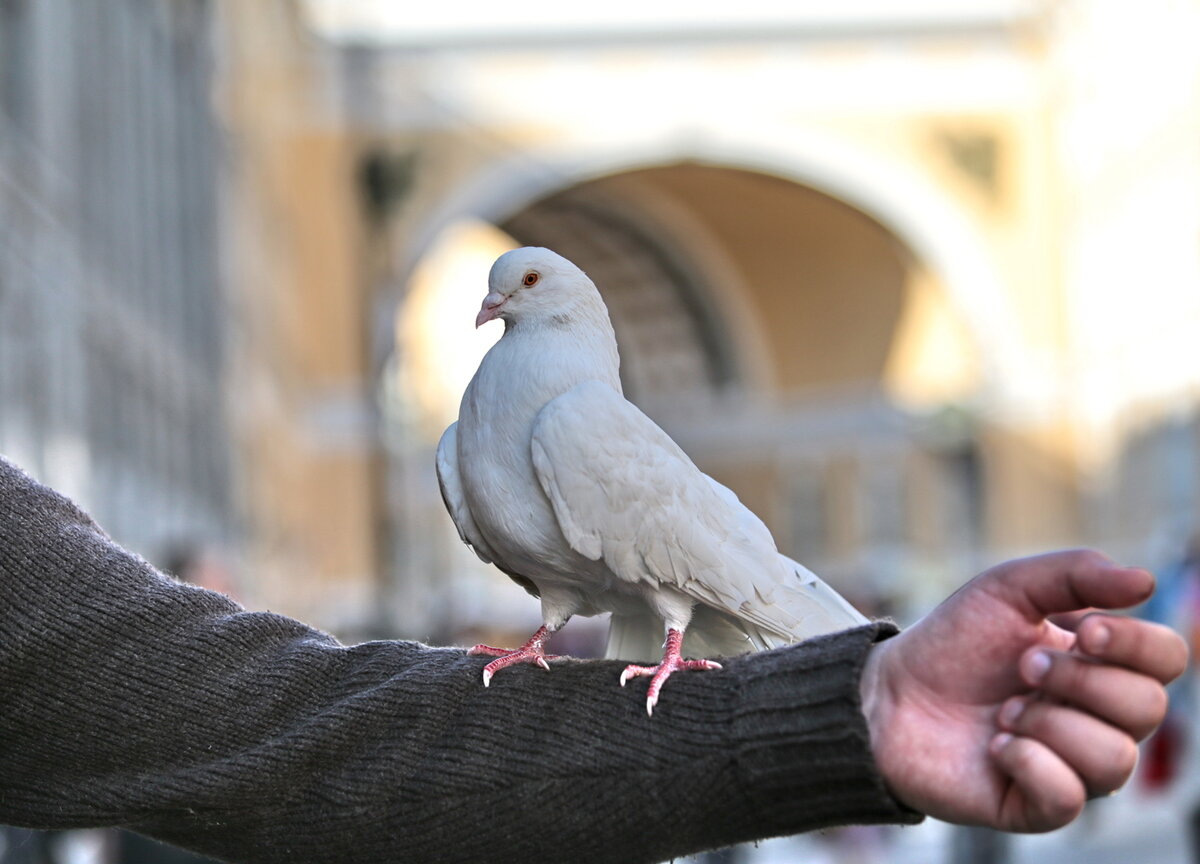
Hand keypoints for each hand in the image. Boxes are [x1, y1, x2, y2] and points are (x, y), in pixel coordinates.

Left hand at [860, 550, 1187, 831]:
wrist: (889, 691)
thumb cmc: (953, 642)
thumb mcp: (1007, 589)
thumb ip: (1075, 574)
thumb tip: (1146, 580)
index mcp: (1101, 665)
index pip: (1166, 658)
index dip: (1136, 643)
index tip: (1083, 629)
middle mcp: (1098, 719)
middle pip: (1147, 707)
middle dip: (1079, 678)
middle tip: (1022, 665)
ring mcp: (1072, 765)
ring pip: (1115, 758)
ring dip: (1051, 722)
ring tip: (1005, 710)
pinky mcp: (1036, 805)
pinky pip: (1068, 797)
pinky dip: (1030, 761)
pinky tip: (996, 744)